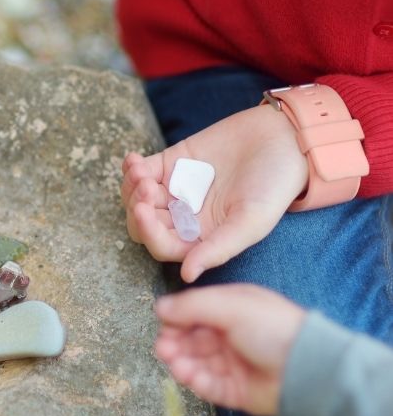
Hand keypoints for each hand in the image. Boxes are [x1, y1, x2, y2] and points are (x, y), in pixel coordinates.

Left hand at [121, 105, 307, 281]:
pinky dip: (132, 167)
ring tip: (142, 172)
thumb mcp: (252, 222)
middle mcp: (184, 217)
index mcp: (201, 237)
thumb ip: (219, 248)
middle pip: (143, 223)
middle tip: (147, 188)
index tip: (143, 211)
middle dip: (137, 208)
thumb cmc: (274, 186)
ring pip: (137, 197)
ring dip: (132, 187)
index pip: (162, 245)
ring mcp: (175, 190)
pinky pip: (142, 170)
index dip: (148, 232)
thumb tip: (186, 276)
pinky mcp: (172, 163)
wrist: (284, 140)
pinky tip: (134, 160)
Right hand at [154, 284, 306, 415]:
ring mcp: (233, 364)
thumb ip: (192, 305)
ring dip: (180, 360)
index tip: (164, 323)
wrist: (306, 370)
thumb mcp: (231, 306)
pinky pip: (207, 385)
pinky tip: (185, 374)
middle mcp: (231, 336)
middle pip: (192, 339)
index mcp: (232, 310)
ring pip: (196, 362)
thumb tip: (159, 307)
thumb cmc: (273, 329)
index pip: (195, 312)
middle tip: (163, 346)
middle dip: (175, 341)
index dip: (177, 318)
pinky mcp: (235, 390)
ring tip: (172, 361)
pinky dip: (193, 380)